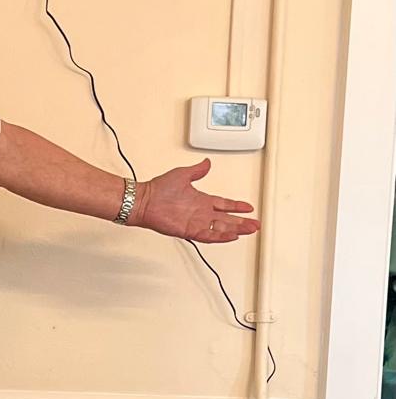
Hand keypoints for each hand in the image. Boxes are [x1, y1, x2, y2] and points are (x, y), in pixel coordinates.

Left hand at [130, 158, 258, 244]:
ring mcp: (195, 222)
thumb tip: (207, 163)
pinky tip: (231, 236)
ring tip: (249, 230)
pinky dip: (220, 236)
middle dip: (242, 221)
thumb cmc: (157, 189)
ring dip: (235, 229)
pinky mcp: (188, 230)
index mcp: (201, 200)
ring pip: (220, 228)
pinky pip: (208, 235)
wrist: (143, 200)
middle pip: (226, 218)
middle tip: (255, 224)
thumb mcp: (182, 174)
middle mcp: (200, 212)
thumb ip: (197, 170)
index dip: (236, 206)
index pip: (223, 204)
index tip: (248, 208)